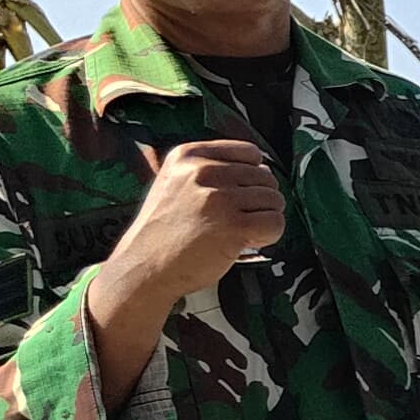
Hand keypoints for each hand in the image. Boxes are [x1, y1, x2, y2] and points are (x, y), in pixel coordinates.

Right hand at [105, 138, 284, 303]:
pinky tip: (247, 241)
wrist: (143, 267)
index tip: (241, 193)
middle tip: (237, 220)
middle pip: (266, 178)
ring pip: (274, 200)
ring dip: (264, 219)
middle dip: (259, 201)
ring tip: (239, 231)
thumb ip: (212, 170)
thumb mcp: (175, 183)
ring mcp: (219, 198)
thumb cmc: (163, 232)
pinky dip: (268, 235)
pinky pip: (275, 223)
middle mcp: (203, 172)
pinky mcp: (233, 226)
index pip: (249, 152)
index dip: (254, 175)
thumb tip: (263, 170)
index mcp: (188, 156)